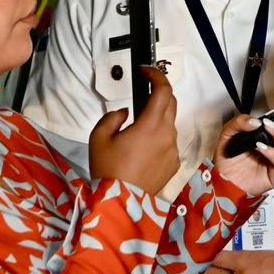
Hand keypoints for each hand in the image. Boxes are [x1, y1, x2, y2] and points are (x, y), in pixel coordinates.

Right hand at [88, 66, 179, 194]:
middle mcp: (167, 135)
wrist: (121, 202)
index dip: (157, 76)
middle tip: (143, 95)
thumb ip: (112, 117)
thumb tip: (125, 112)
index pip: (164, 91)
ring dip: (158, 119)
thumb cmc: (108, 170)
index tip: (146, 72)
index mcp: (151, 125)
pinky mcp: (174, 163)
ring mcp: (174, 149)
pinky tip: (142, 150)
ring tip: (137, 129)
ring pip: (170, 124)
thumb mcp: (99, 138)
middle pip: (171, 103)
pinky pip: (169, 143)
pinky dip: (159, 138)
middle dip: (159, 94)